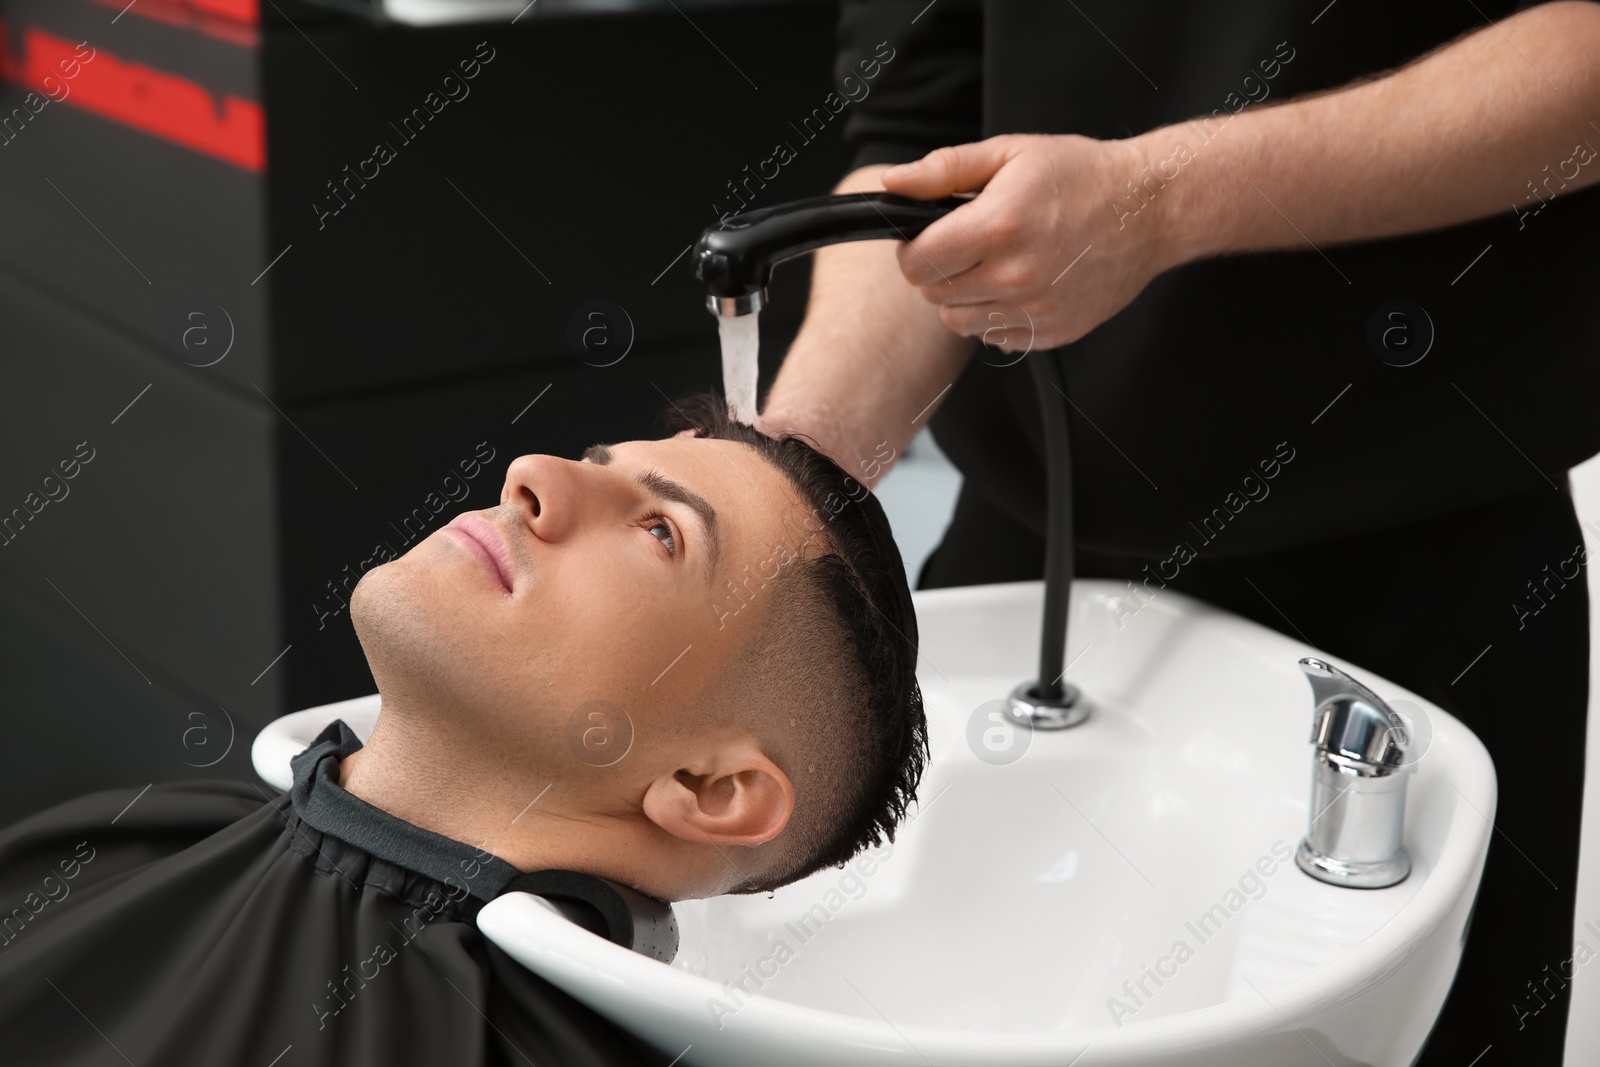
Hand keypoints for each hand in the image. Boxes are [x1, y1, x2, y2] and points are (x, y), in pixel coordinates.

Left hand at [880, 133, 1171, 351]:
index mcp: (997, 227)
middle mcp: (1015, 276)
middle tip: (969, 243)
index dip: (913, 247)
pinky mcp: (1052, 333)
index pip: (916, 264)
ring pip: (959, 321)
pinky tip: (1021, 284)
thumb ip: (943, 170)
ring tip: (996, 263)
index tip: (931, 234)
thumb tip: (892, 183)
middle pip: (933, 294)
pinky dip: (997, 315)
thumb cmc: (1081, 176)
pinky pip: (995, 337)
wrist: (1148, 210)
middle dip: (940, 268)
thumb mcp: (1009, 154)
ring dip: (965, 296)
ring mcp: (1035, 311)